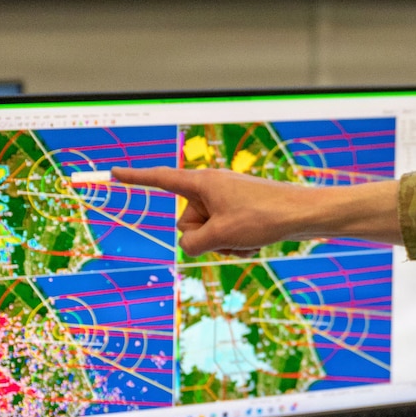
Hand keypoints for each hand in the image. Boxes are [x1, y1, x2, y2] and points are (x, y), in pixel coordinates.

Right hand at [111, 167, 401, 255]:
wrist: (303, 214)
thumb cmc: (263, 217)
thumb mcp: (220, 234)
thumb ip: (193, 242)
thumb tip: (192, 245)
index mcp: (203, 183)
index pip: (161, 179)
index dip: (135, 178)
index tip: (113, 172)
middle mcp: (212, 188)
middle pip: (186, 221)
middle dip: (203, 235)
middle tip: (231, 232)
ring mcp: (226, 201)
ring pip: (206, 234)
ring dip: (222, 243)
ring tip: (247, 237)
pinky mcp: (239, 213)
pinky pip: (223, 236)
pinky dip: (235, 244)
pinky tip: (255, 243)